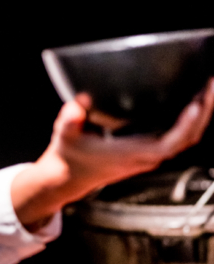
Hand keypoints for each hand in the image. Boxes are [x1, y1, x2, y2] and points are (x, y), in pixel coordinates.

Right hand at [11, 77, 213, 230]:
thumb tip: (76, 106)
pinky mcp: (151, 151)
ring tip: (207, 89)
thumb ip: (69, 120)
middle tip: (210, 84)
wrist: (69, 178)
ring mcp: (151, 156)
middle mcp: (147, 157)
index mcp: (131, 154)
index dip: (184, 126)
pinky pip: (180, 138)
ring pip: (187, 139)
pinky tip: (193, 103)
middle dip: (203, 113)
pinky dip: (191, 121)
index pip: (168, 144)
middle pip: (187, 139)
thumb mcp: (64, 136)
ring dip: (201, 116)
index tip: (195, 105)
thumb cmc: (70, 157)